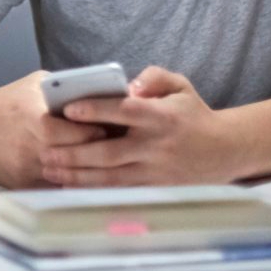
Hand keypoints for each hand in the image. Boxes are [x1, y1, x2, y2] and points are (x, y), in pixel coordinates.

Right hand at [0, 71, 114, 187]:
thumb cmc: (5, 102)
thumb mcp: (33, 85)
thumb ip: (62, 88)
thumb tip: (97, 91)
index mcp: (37, 120)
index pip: (81, 132)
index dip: (100, 131)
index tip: (114, 128)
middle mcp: (33, 148)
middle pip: (79, 156)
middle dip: (99, 152)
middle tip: (117, 147)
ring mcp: (28, 169)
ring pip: (70, 176)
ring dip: (87, 170)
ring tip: (104, 161)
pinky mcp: (23, 184)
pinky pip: (55, 186)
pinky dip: (70, 181)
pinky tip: (84, 175)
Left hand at [41, 66, 239, 185]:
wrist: (224, 150)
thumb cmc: (192, 114)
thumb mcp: (180, 86)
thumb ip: (154, 77)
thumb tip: (130, 85)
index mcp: (161, 117)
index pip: (125, 112)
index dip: (97, 110)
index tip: (69, 109)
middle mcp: (156, 147)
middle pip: (110, 152)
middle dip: (75, 153)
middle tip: (45, 150)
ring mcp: (155, 172)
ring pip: (110, 178)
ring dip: (77, 176)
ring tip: (49, 170)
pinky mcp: (155, 190)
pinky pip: (119, 193)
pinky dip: (93, 192)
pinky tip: (70, 188)